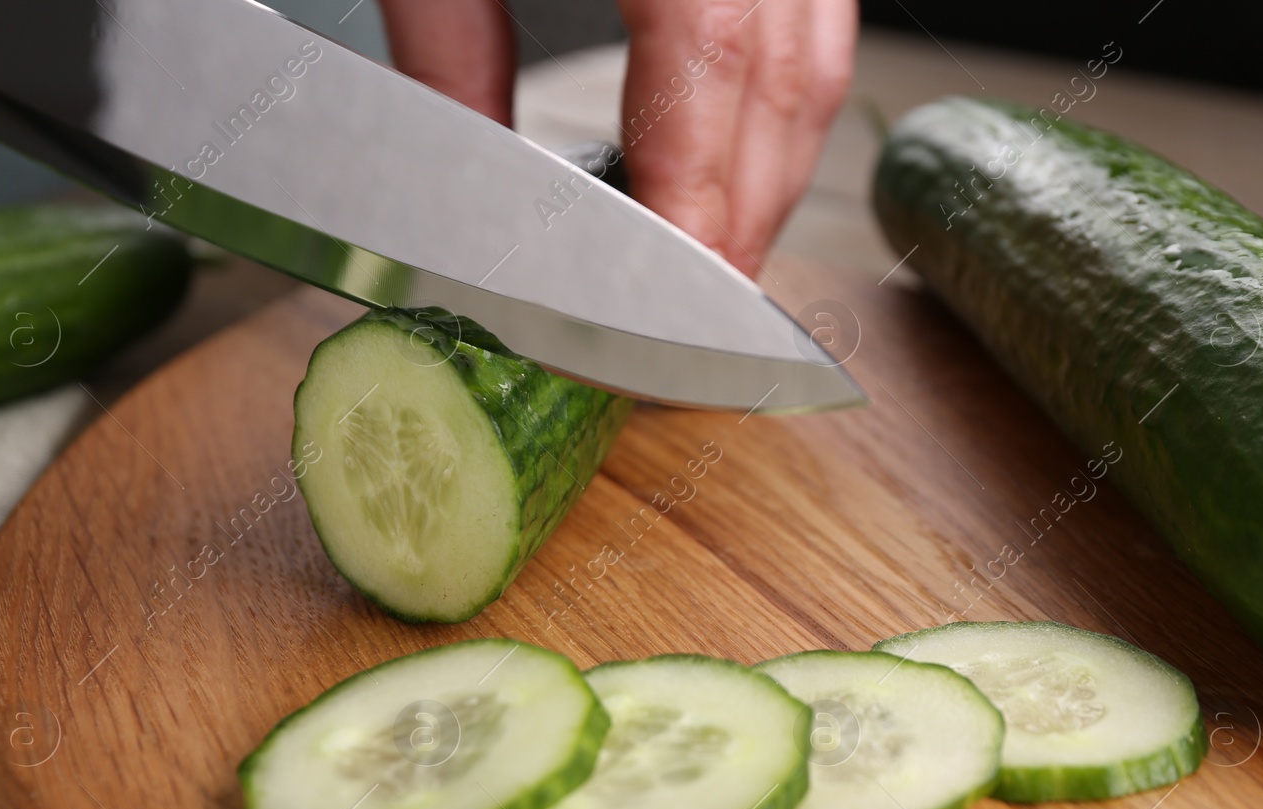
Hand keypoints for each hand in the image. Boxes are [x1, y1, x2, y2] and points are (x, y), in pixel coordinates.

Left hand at [378, 0, 856, 277]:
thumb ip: (449, 43)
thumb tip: (465, 180)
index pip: (709, 64)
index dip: (692, 201)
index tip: (653, 306)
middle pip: (785, 80)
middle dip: (738, 218)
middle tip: (683, 323)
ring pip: (813, 57)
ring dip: (767, 176)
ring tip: (707, 262)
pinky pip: (809, 17)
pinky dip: (774, 105)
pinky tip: (731, 156)